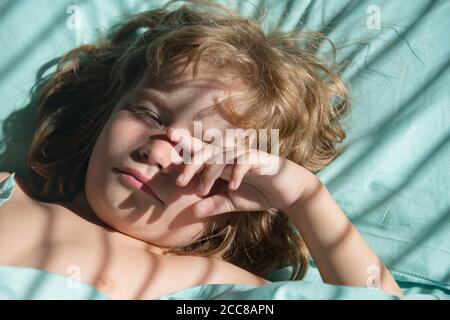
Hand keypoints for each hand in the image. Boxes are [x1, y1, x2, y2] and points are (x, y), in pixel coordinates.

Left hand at [167, 127, 315, 217]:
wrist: (288, 193)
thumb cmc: (259, 193)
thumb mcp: (232, 203)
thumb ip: (213, 204)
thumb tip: (192, 213)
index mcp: (223, 162)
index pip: (202, 150)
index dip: (186, 142)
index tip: (168, 136)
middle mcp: (232, 154)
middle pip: (207, 151)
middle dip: (191, 162)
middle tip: (179, 180)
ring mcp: (246, 155)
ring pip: (223, 155)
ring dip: (211, 172)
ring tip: (201, 189)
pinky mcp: (261, 159)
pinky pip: (245, 161)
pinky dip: (237, 172)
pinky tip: (232, 186)